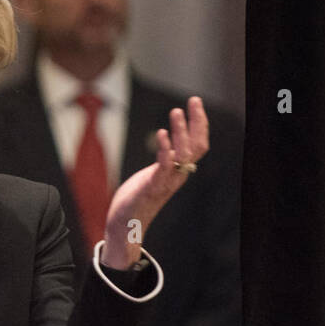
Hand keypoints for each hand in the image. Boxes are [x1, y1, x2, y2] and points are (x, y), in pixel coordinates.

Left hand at [101, 96, 208, 267]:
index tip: (195, 102)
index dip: (199, 123)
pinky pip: (164, 167)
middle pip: (197, 146)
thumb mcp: (154, 175)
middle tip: (193, 100)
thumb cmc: (137, 199)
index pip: (198, 144)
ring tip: (176, 112)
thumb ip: (164, 161)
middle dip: (197, 122)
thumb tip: (168, 143)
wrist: (125, 225)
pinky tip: (161, 133)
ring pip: (183, 154)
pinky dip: (165, 150)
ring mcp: (166, 182)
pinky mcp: (151, 188)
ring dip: (181, 132)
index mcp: (179, 171)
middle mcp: (178, 176)